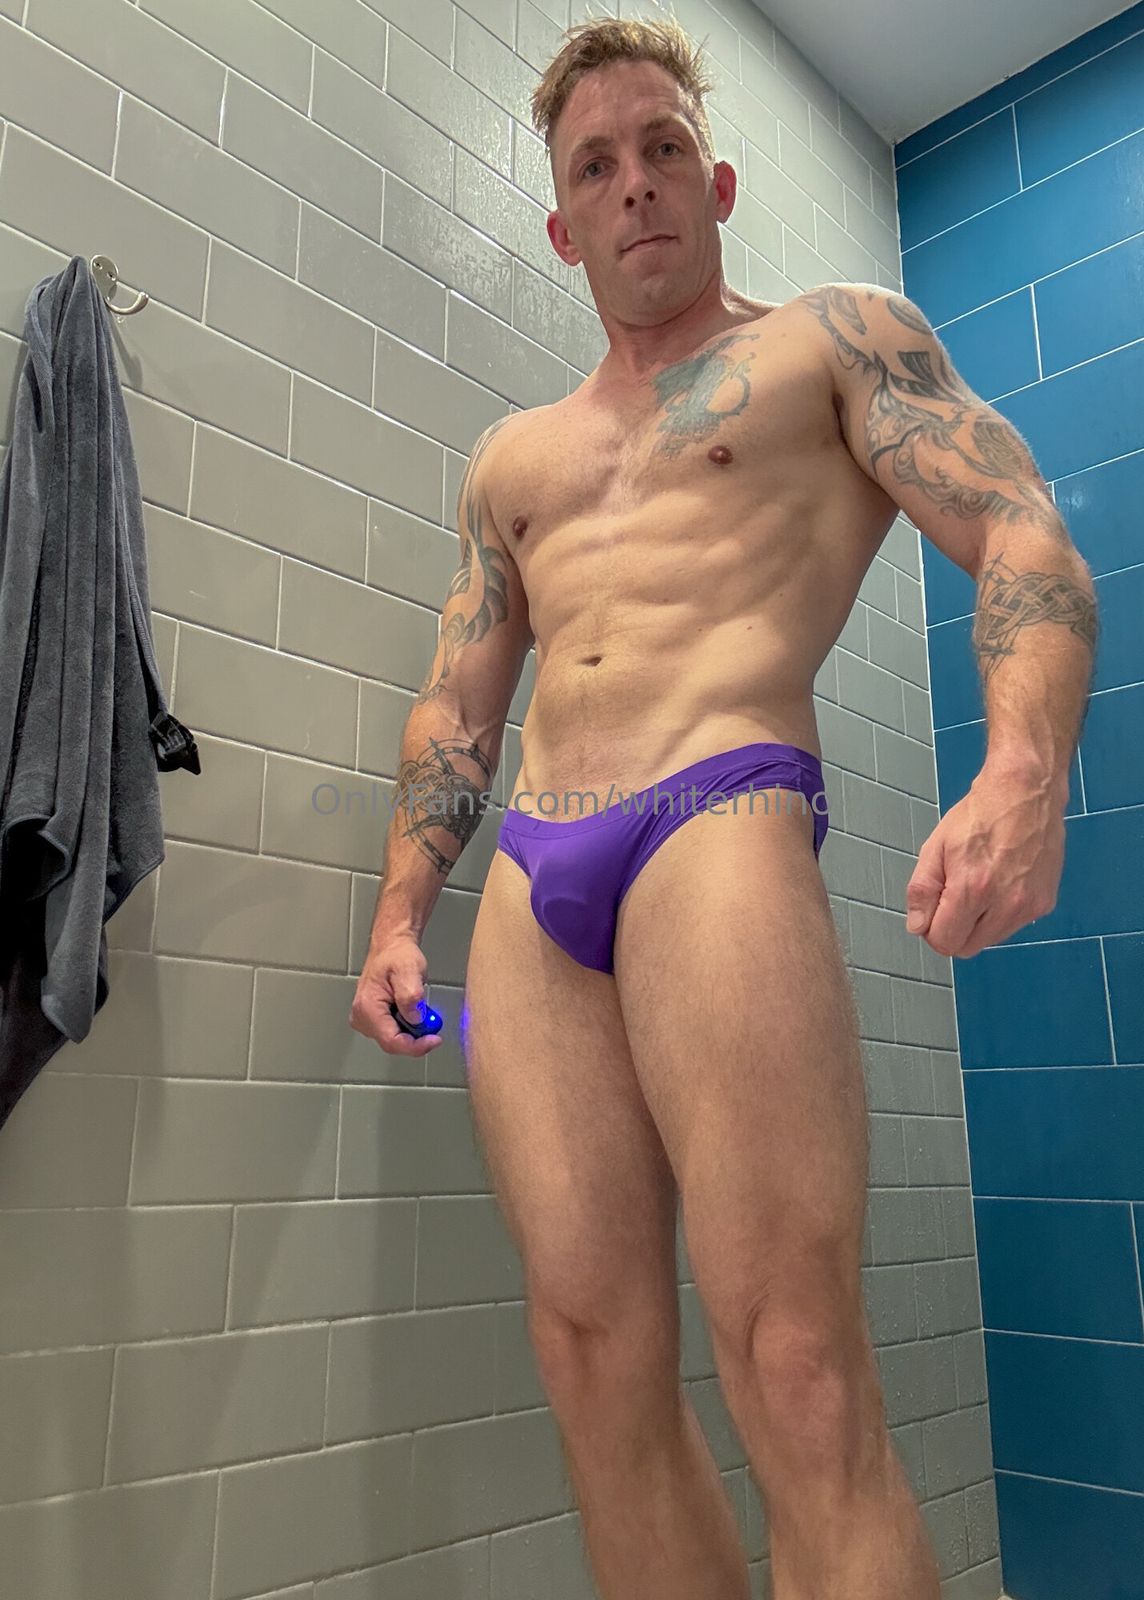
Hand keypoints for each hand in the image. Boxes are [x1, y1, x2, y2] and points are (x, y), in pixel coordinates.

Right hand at [349, 932, 442, 1056]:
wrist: (391, 947)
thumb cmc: (397, 955)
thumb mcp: (409, 970)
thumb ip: (411, 997)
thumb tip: (415, 1020)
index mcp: (367, 1007)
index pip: (391, 1041)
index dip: (415, 1046)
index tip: (434, 1040)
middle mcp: (362, 1017)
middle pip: (393, 1043)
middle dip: (415, 1038)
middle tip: (431, 1021)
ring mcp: (365, 1019)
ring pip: (394, 1039)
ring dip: (411, 1031)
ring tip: (419, 1009)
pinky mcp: (372, 1019)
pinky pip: (393, 1032)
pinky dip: (407, 1027)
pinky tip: (411, 1011)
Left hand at [905, 765, 1065, 958]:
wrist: (1026, 793)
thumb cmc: (980, 815)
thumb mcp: (935, 847)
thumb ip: (922, 891)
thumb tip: (918, 927)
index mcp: (973, 889)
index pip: (945, 942)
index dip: (932, 929)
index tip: (934, 909)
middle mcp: (1006, 903)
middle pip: (967, 947)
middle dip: (954, 928)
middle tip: (954, 895)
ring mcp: (1029, 905)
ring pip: (990, 940)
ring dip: (978, 923)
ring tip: (979, 884)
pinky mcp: (1045, 903)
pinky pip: (1013, 926)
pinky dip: (1000, 914)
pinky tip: (1000, 882)